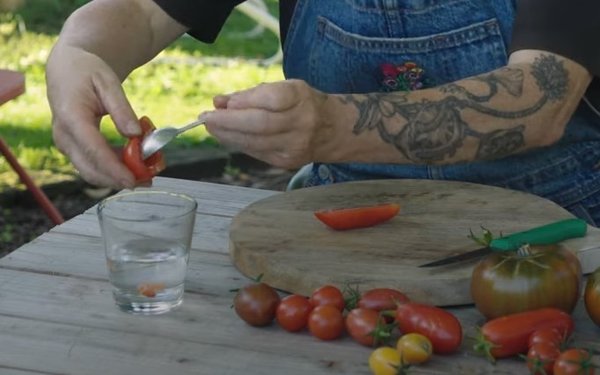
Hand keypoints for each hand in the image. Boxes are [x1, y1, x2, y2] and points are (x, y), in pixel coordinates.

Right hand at [47, 44, 139, 187]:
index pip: (93, 149)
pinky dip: (114, 169)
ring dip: (119, 177)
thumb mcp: (108, 83)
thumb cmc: (87, 73)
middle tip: (148, 180)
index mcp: (71, 116)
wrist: (67, 70)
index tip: (133, 180)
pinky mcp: (73, 149)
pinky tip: (136, 164)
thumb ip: (122, 109)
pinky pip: (93, 166)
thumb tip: (136, 134)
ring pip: (92, 172)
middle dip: (119, 179)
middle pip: (90, 169)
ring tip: (148, 172)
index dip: (114, 168)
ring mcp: (66, 145)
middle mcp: (64, 135)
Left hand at [205, 79, 333, 168]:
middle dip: (228, 122)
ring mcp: (294, 146)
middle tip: (206, 118)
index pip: (271, 99)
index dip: (245, 101)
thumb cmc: (302, 103)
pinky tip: (226, 136)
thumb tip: (218, 102)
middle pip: (260, 124)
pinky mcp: (287, 161)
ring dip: (227, 135)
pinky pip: (256, 152)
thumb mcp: (283, 89)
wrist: (333, 130)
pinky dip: (238, 143)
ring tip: (211, 127)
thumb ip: (251, 94)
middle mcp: (301, 123)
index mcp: (300, 98)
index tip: (224, 102)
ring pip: (255, 142)